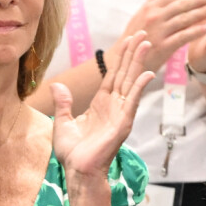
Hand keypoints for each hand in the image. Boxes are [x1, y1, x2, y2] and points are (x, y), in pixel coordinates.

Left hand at [52, 31, 154, 177]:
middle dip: (132, 53)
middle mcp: (113, 105)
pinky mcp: (123, 123)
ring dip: (138, 62)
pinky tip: (147, 73)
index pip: (113, 75)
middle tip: (142, 34)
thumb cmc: (72, 152)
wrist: (78, 171)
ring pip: (130, 81)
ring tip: (146, 44)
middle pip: (124, 73)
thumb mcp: (62, 122)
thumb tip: (58, 85)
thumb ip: (63, 103)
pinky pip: (132, 100)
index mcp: (100, 103)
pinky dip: (140, 86)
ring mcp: (120, 113)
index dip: (120, 58)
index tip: (128, 42)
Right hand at [119, 0, 205, 71]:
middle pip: (182, 4)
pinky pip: (182, 36)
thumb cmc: (135, 35)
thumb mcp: (142, 12)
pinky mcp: (162, 46)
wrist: (125, 58)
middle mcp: (154, 16)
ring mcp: (158, 31)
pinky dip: (196, 31)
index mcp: (150, 7)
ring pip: (185, 18)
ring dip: (204, 11)